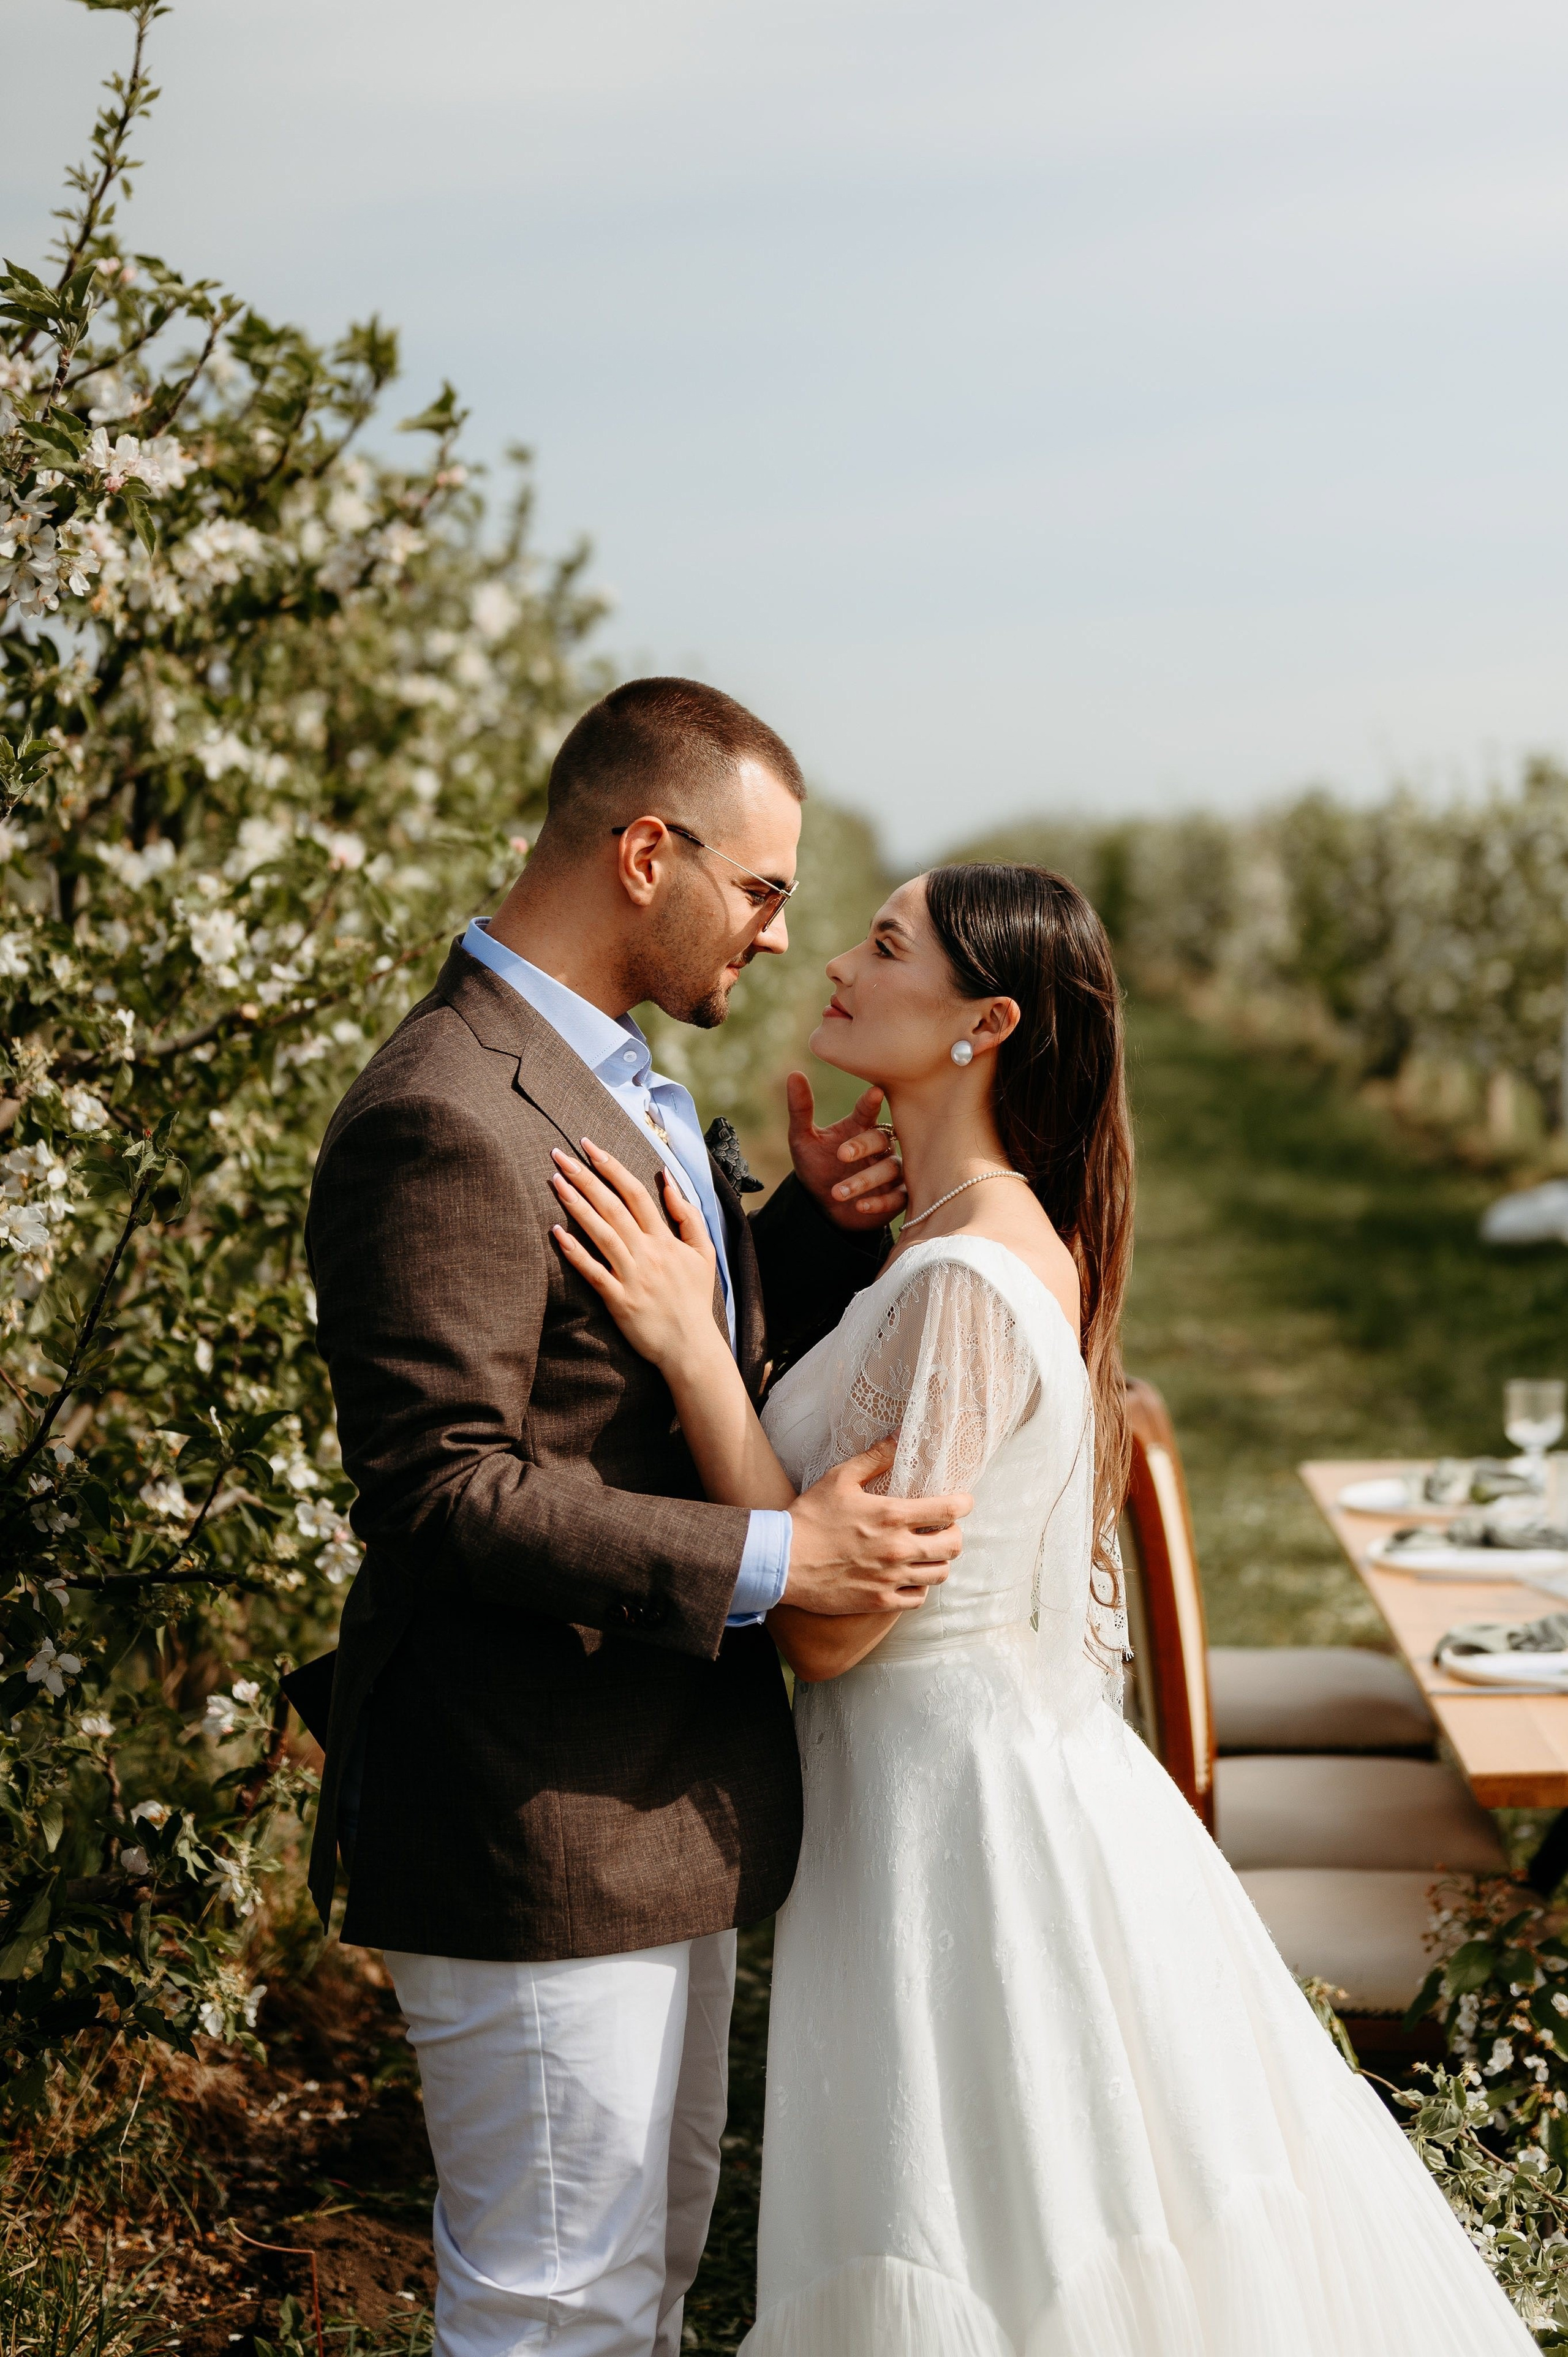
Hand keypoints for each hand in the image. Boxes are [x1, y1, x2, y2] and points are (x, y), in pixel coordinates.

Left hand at [550, 1139, 721, 1375]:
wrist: (691, 1347)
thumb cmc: (694, 1299)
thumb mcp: (704, 1253)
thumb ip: (687, 1216)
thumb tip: (667, 1180)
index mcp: (665, 1240)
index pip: (636, 1193)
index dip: (611, 1167)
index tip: (589, 1146)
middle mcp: (647, 1253)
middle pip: (613, 1206)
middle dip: (586, 1177)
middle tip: (561, 1154)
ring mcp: (632, 1276)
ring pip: (601, 1233)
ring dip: (577, 1205)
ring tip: (555, 1181)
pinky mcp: (619, 1301)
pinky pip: (593, 1272)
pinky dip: (575, 1252)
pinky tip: (556, 1232)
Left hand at [785, 1073, 905, 1230]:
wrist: (822, 1207)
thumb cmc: (816, 1166)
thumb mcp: (802, 1139)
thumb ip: (800, 1109)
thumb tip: (794, 1074)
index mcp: (859, 1126)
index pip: (868, 1110)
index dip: (871, 1102)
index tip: (874, 1093)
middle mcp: (879, 1145)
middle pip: (881, 1137)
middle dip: (862, 1145)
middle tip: (841, 1155)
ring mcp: (890, 1169)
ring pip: (890, 1168)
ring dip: (864, 1180)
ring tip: (837, 1192)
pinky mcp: (896, 1195)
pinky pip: (898, 1197)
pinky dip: (880, 1202)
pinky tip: (860, 1206)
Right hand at [785, 1437, 969, 1613]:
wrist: (780, 1561)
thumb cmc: (809, 1516)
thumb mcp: (840, 1478)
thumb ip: (875, 1457)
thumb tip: (901, 1434)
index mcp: (892, 1516)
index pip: (949, 1510)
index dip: (964, 1504)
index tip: (963, 1501)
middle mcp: (898, 1549)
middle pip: (953, 1546)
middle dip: (955, 1534)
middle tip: (945, 1528)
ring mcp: (890, 1578)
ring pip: (940, 1574)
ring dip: (940, 1561)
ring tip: (929, 1553)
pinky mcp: (879, 1602)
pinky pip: (917, 1599)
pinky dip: (920, 1587)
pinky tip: (910, 1576)